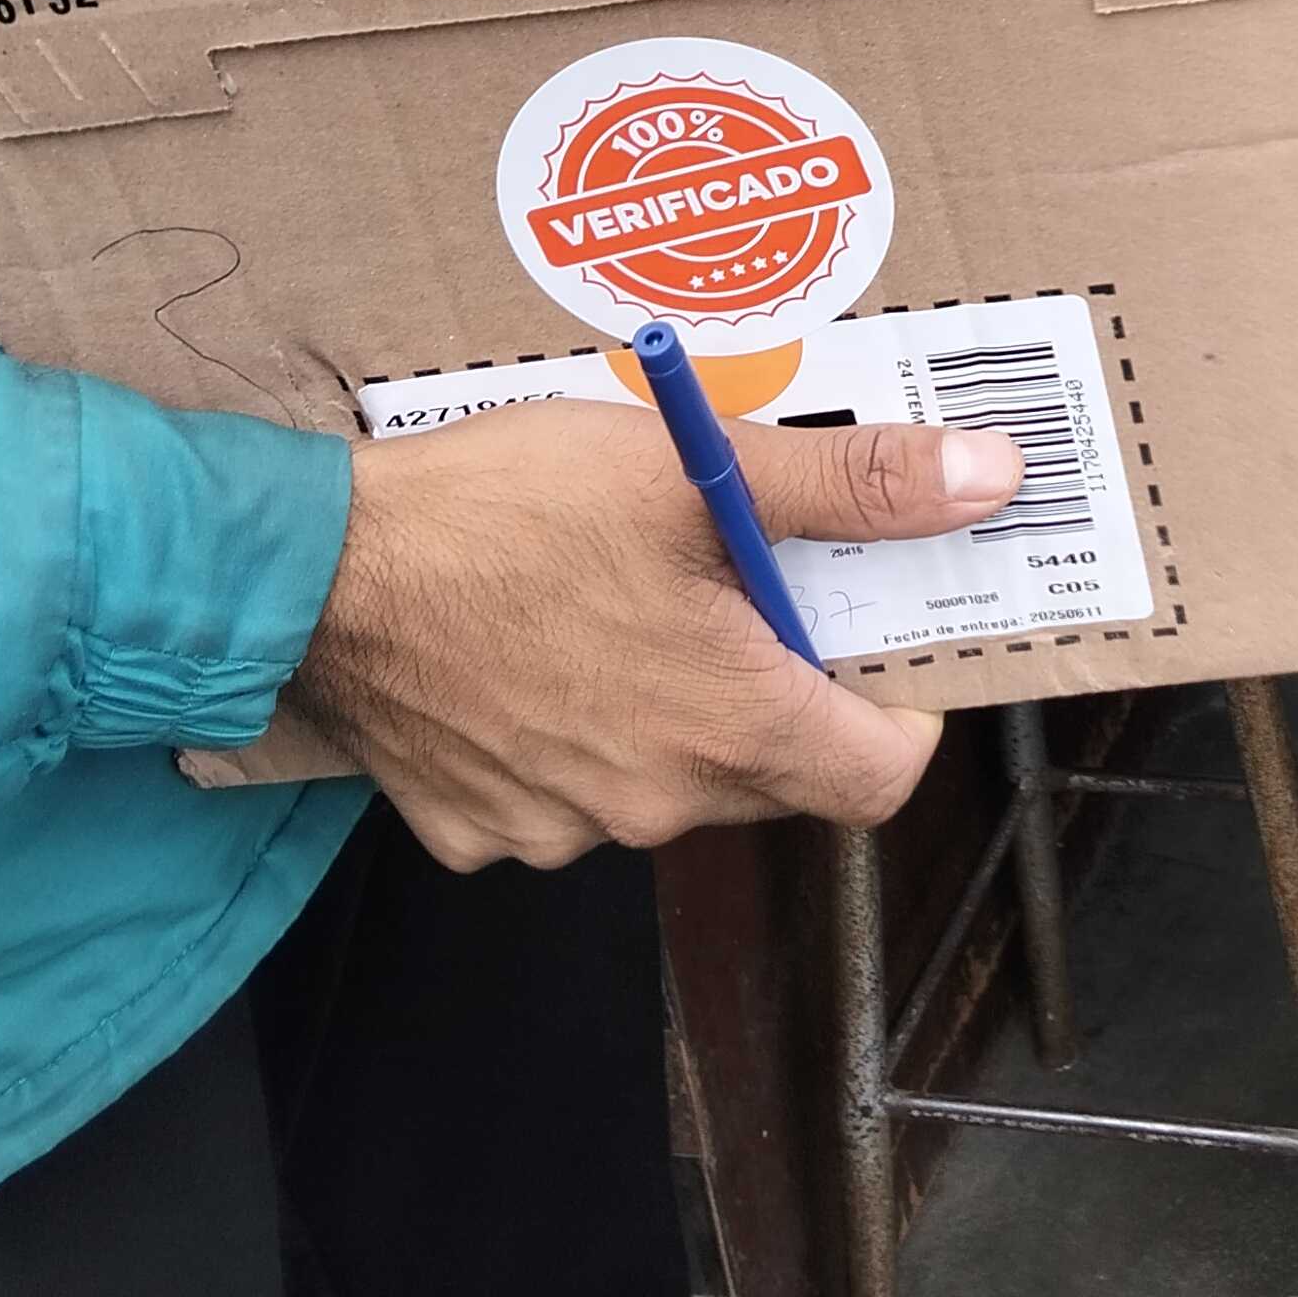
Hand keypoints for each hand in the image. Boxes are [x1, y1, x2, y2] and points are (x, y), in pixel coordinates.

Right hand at [283, 399, 1025, 867]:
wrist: (312, 570)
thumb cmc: (507, 509)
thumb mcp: (700, 469)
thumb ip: (855, 487)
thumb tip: (985, 481)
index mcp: (728, 728)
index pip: (880, 776)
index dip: (902, 709)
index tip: (882, 635)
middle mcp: (652, 805)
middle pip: (778, 768)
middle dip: (786, 681)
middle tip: (754, 580)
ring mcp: (557, 827)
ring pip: (673, 776)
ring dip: (681, 701)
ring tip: (639, 594)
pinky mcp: (475, 826)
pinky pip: (570, 788)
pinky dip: (582, 726)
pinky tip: (547, 643)